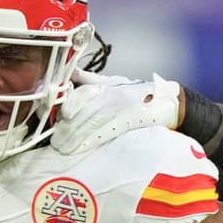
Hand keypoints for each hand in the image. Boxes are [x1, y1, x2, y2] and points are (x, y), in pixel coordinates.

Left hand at [50, 71, 180, 153]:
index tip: (58, 119)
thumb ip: (91, 80)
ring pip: (90, 125)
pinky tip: (79, 148)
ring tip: (63, 147)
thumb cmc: (139, 93)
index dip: (67, 108)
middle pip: (82, 114)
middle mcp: (110, 96)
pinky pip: (104, 133)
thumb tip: (71, 74)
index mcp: (106, 86)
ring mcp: (119, 110)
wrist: (166, 102)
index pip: (80, 96)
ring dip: (74, 138)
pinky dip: (89, 141)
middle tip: (56, 141)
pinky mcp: (127, 122)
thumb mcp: (115, 82)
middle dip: (66, 129)